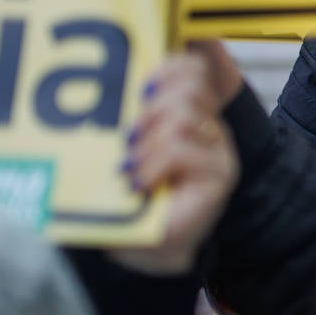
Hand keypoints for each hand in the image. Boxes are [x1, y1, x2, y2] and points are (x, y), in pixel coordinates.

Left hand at [112, 48, 239, 275]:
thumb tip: (97, 78)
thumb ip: (120, 117)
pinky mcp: (218, 177)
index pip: (192, 66)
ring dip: (148, 137)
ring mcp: (217, 151)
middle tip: (128, 134)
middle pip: (192, 83)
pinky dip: (153, 163)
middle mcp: (208, 127)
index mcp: (188, 113)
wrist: (143, 250)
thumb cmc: (127, 200)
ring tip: (130, 163)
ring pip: (185, 114)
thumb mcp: (117, 150)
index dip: (168, 64)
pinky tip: (138, 181)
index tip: (138, 85)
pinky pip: (181, 148)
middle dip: (152, 102)